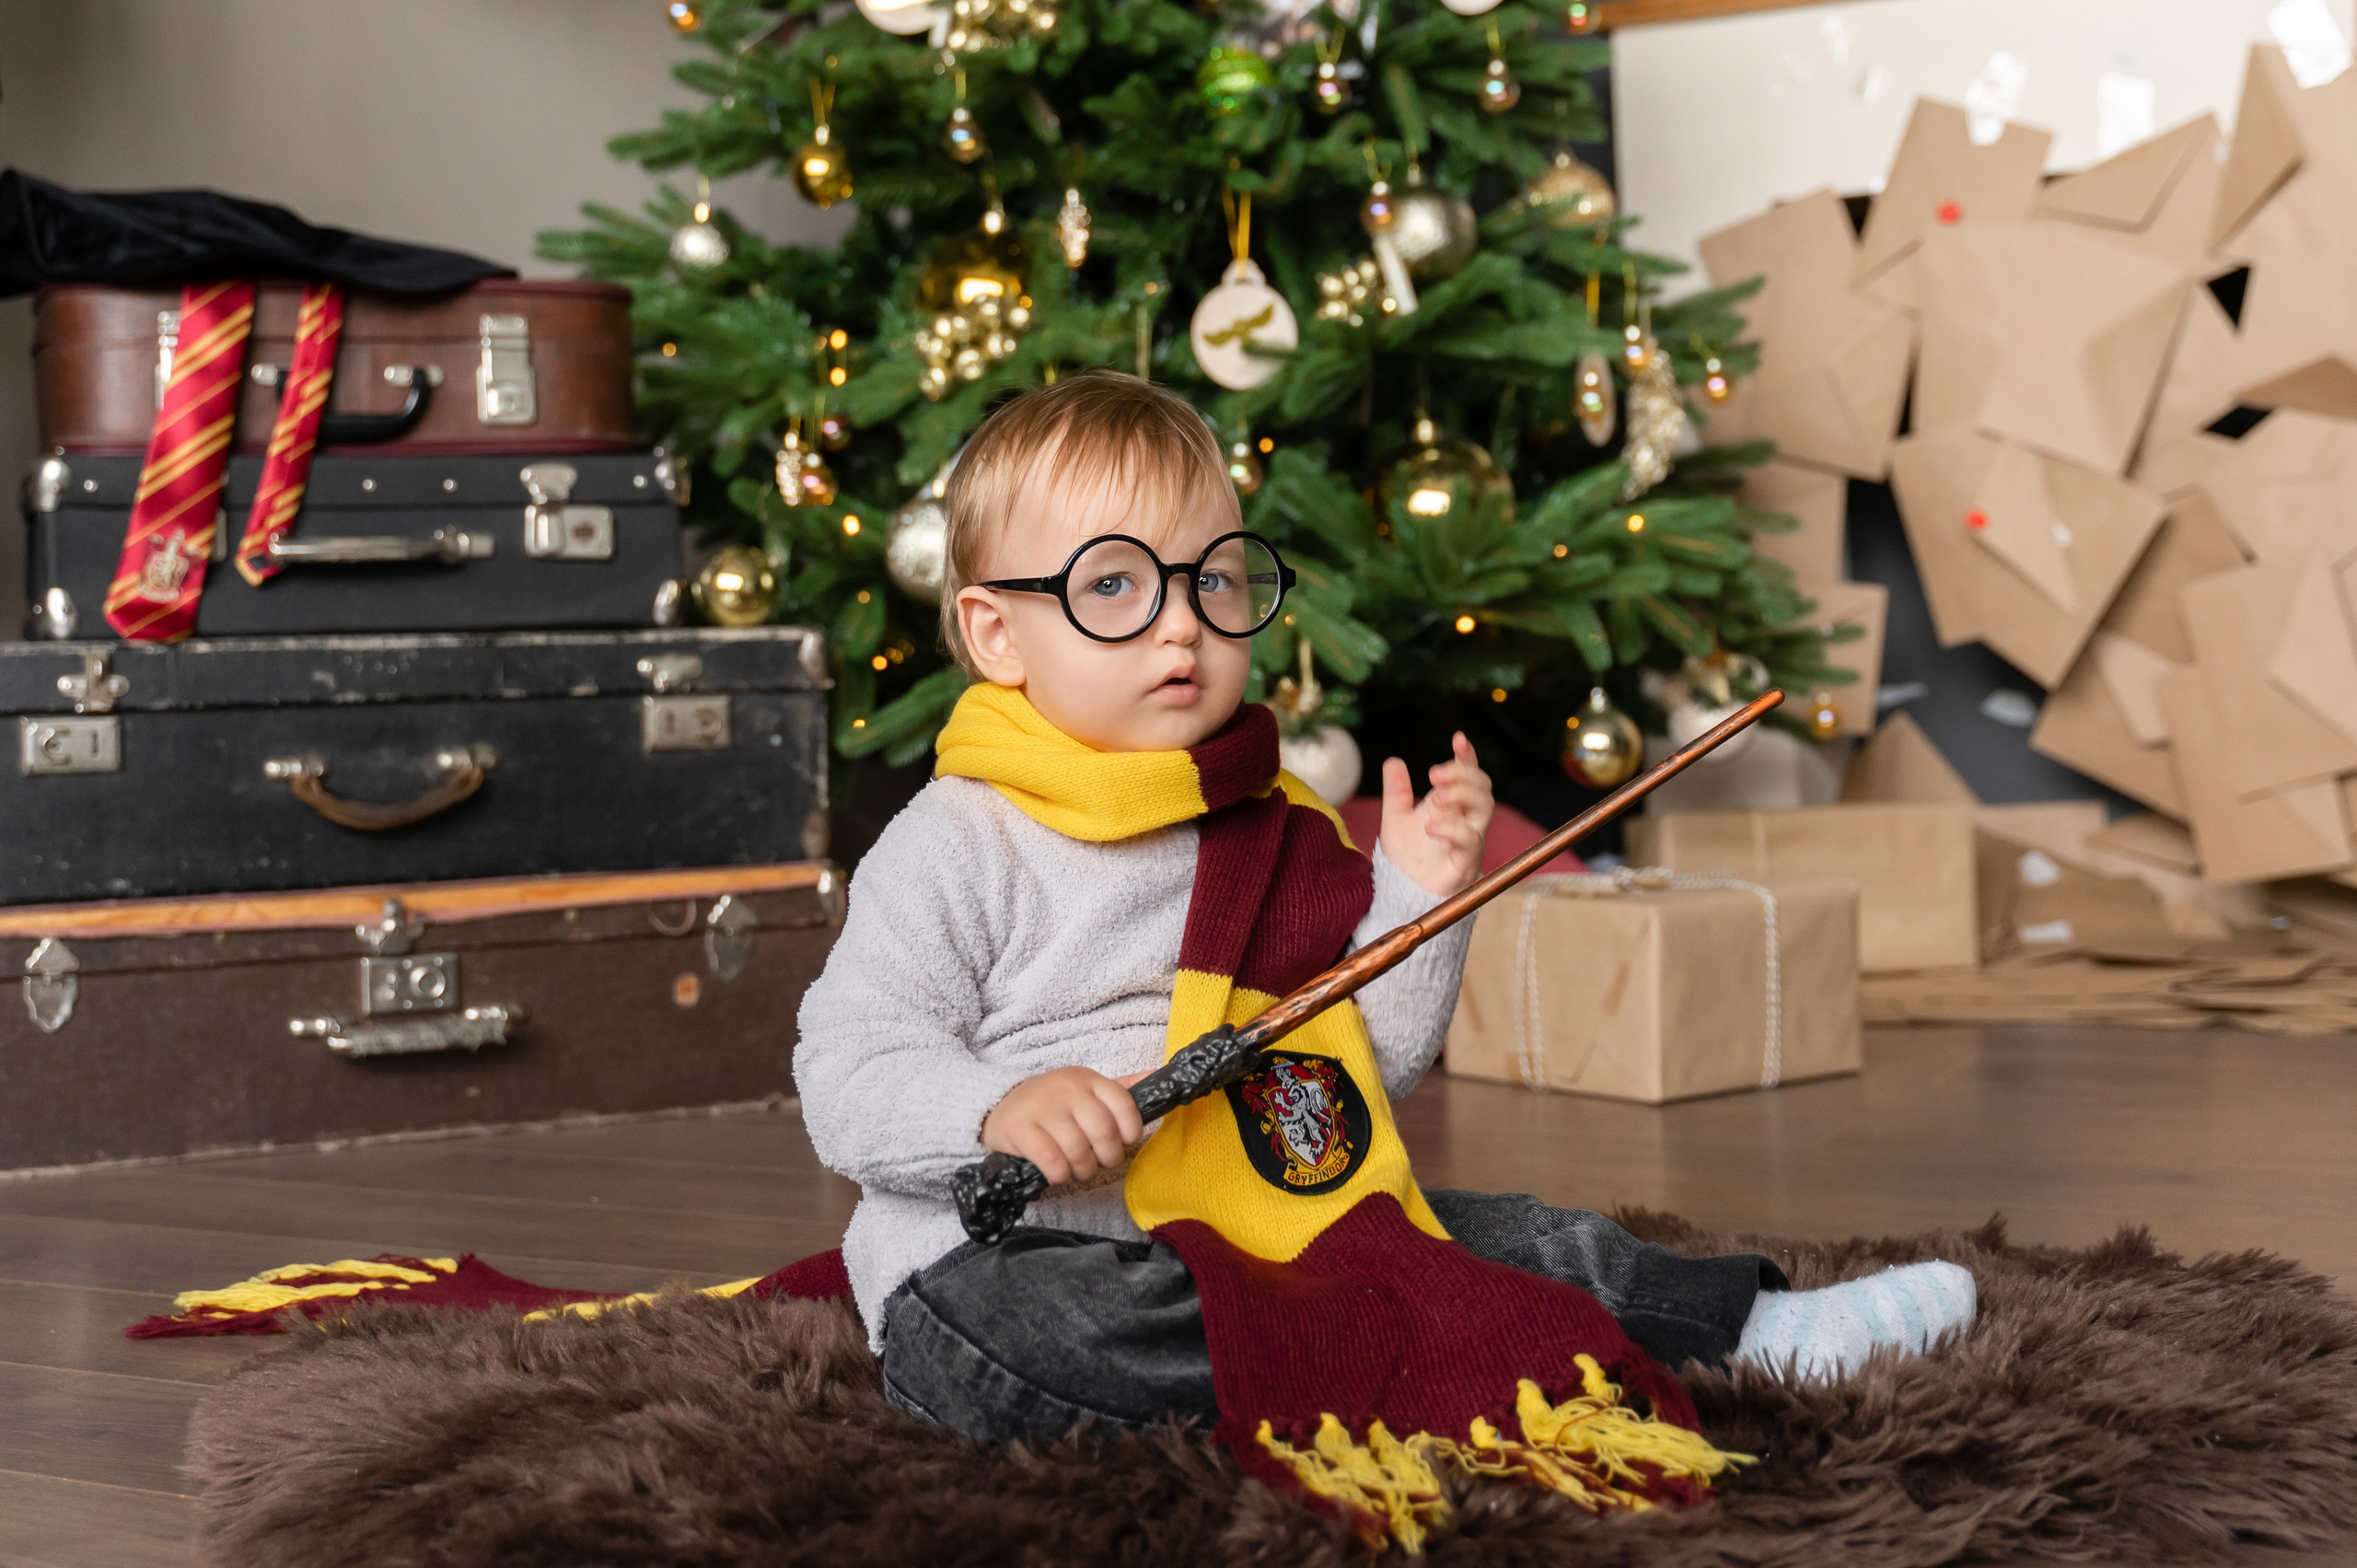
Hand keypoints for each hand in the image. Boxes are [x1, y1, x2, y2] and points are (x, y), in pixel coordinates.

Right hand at [981, 1066, 1148, 1185]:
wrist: (999, 1105)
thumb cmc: (1054, 1104)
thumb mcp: (1088, 1090)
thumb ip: (1123, 1087)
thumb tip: (1161, 1075)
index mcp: (1088, 1079)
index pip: (1124, 1103)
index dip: (1131, 1131)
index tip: (1126, 1142)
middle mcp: (1066, 1089)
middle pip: (1104, 1132)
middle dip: (1108, 1157)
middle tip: (1100, 1162)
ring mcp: (1042, 1108)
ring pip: (1079, 1151)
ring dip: (1083, 1170)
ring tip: (1078, 1169)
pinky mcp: (1020, 1129)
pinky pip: (1052, 1161)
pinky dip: (1060, 1175)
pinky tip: (1057, 1173)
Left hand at [1378, 731, 1495, 896]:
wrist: (1402, 893)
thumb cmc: (1406, 857)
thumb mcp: (1395, 820)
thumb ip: (1397, 792)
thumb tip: (1394, 761)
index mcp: (1451, 805)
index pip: (1467, 776)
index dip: (1467, 757)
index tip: (1459, 739)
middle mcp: (1465, 819)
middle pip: (1483, 788)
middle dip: (1464, 774)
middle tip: (1435, 774)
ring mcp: (1469, 840)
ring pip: (1485, 808)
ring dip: (1464, 795)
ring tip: (1437, 795)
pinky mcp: (1466, 862)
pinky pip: (1470, 841)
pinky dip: (1453, 829)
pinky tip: (1431, 825)